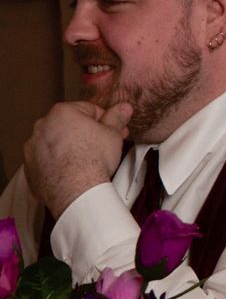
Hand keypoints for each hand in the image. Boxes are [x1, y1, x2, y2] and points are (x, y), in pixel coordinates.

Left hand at [25, 101, 132, 217]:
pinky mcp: (30, 167)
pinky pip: (45, 161)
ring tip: (85, 162)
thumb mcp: (113, 134)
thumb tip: (123, 108)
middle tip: (101, 146)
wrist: (76, 190)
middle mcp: (42, 126)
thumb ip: (117, 118)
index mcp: (62, 112)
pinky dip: (56, 164)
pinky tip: (71, 172)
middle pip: (69, 125)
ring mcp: (33, 147)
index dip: (105, 121)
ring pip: (55, 143)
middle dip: (85, 133)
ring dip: (68, 148)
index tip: (113, 131)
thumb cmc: (93, 159)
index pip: (89, 109)